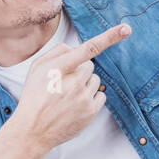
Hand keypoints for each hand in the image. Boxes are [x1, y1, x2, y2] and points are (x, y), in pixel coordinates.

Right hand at [8, 23, 130, 153]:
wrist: (33, 130)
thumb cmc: (34, 96)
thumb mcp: (36, 69)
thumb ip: (56, 53)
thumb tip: (75, 47)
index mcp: (58, 69)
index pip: (88, 49)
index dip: (108, 37)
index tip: (125, 29)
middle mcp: (73, 82)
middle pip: (90, 65)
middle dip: (79, 71)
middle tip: (64, 83)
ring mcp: (83, 98)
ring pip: (95, 80)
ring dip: (85, 84)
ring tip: (68, 96)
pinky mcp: (90, 112)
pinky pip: (101, 95)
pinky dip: (91, 97)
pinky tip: (75, 104)